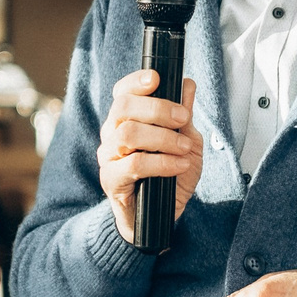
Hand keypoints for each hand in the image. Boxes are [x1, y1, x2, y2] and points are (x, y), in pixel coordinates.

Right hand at [98, 68, 202, 245]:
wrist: (163, 217)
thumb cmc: (171, 177)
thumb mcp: (187, 143)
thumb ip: (185, 116)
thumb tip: (187, 84)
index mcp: (127, 120)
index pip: (123, 92)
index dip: (136, 81)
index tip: (156, 78)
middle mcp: (112, 134)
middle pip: (123, 107)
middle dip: (158, 108)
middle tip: (183, 118)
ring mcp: (109, 157)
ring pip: (127, 133)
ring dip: (162, 137)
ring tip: (183, 147)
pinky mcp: (111, 180)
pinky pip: (132, 164)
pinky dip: (161, 162)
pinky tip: (178, 165)